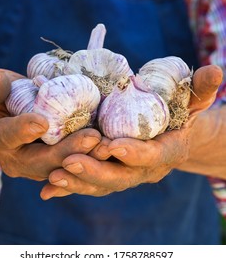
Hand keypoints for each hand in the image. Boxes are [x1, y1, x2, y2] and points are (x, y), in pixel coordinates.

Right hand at [0, 68, 100, 179]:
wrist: (10, 116)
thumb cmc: (0, 99)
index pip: (8, 136)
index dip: (23, 130)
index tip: (41, 123)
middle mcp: (20, 160)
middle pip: (44, 161)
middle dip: (68, 151)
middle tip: (92, 137)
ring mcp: (42, 166)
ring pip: (65, 169)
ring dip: (88, 159)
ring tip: (108, 146)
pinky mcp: (60, 164)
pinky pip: (77, 167)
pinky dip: (94, 159)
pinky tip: (112, 149)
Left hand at [40, 65, 222, 197]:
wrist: (172, 135)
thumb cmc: (180, 114)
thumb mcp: (192, 101)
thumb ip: (199, 89)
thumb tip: (214, 70)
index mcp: (166, 152)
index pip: (152, 157)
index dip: (134, 153)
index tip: (112, 146)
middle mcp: (144, 169)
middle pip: (121, 177)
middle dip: (96, 172)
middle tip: (70, 162)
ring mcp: (126, 175)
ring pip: (102, 185)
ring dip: (78, 182)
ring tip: (53, 176)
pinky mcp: (110, 174)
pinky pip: (89, 184)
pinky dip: (70, 187)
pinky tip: (48, 188)